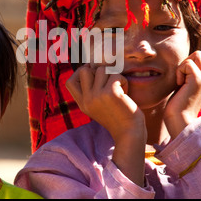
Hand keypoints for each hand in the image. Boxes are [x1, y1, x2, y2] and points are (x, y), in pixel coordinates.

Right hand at [66, 64, 146, 185]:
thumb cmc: (118, 117)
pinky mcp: (110, 93)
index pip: (69, 82)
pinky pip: (115, 74)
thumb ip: (92, 91)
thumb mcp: (99, 106)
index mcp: (82, 104)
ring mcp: (97, 96)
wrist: (130, 133)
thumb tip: (92, 66)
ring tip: (119, 88)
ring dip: (113, 76)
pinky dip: (123, 81)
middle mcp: (87, 100)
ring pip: (102, 69)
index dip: (80, 73)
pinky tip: (125, 93)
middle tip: (109, 81)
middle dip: (98, 71)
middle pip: (84, 70)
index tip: (94, 75)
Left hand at [164, 51, 200, 138]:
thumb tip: (185, 65)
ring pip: (197, 54)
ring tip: (180, 80)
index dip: (193, 62)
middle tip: (181, 76)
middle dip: (188, 60)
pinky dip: (179, 71)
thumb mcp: (184, 89)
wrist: (180, 121)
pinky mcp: (198, 80)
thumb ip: (187, 77)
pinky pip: (188, 63)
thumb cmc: (177, 107)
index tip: (184, 76)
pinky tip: (179, 84)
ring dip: (184, 64)